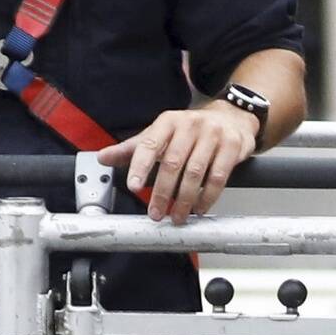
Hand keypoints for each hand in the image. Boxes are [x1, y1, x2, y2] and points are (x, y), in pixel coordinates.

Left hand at [122, 102, 254, 223]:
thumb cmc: (191, 131)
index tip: (134, 186)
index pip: (150, 143)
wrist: (231, 118)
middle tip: (157, 213)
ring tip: (178, 216)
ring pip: (195, 172)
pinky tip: (199, 208)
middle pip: (172, 163)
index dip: (140, 165)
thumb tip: (102, 157)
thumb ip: (133, 149)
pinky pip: (218, 176)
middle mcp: (190, 125)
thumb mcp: (160, 134)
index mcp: (168, 122)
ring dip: (184, 200)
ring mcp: (213, 134)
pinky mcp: (232, 146)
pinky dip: (207, 197)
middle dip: (163, 193)